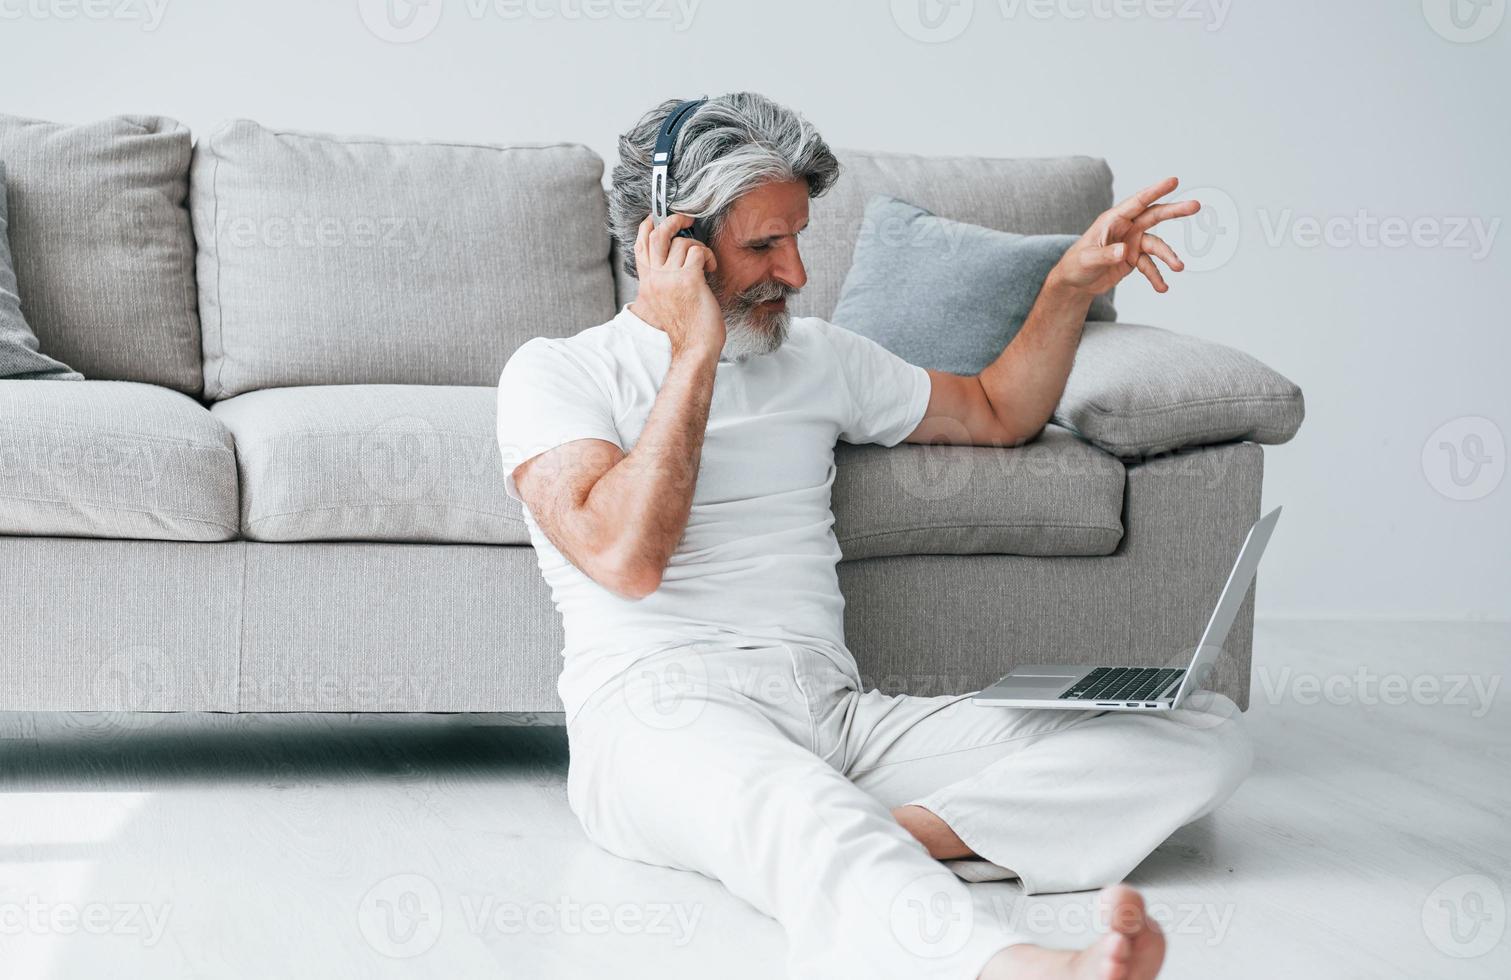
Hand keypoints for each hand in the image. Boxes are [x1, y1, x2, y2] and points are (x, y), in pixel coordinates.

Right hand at [630, 213, 724, 360]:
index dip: (648, 226)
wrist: (693, 348)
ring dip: (698, 247)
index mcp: (648, 282)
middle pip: (657, 235)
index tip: (658, 217)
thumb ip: (662, 280)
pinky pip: (698, 252)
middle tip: (686, 220)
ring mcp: (670, 278)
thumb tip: (673, 257)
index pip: (640, 245)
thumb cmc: (685, 327)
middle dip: (673, 220)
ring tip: (704, 262)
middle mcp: (655, 278)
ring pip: (682, 243)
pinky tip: (710, 268)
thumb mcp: (664, 300)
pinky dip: (707, 256)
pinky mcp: (689, 280)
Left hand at [1050, 177, 1197, 300]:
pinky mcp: (1134, 259)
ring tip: (1178, 268)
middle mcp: (1126, 228)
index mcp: (1113, 220)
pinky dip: (1156, 276)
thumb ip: (1106, 255)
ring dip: (1168, 256)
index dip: (1156, 190)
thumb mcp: (1088, 260)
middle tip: (1195, 206)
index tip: (1174, 181)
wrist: (1075, 283)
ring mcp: (1132, 243)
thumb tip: (1124, 251)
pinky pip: (1149, 266)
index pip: (1137, 202)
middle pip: (1154, 216)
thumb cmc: (1076, 265)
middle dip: (1175, 211)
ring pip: (1156, 245)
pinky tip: (1162, 288)